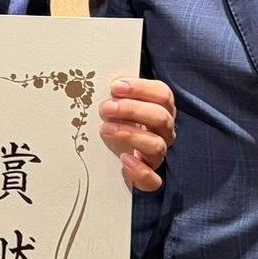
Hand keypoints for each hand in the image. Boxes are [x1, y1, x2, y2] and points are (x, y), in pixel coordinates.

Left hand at [100, 78, 175, 192]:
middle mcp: (163, 132)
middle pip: (161, 117)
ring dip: (131, 135)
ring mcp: (157, 156)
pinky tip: (124, 160)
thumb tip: (94, 78)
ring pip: (157, 146)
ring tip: (106, 129)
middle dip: (132, 110)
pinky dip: (140, 171)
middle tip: (106, 108)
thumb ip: (113, 93)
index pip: (163, 94)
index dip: (141, 88)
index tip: (115, 87)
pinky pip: (153, 180)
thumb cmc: (114, 123)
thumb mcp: (114, 105)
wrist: (108, 161)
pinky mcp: (149, 178)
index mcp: (160, 110)